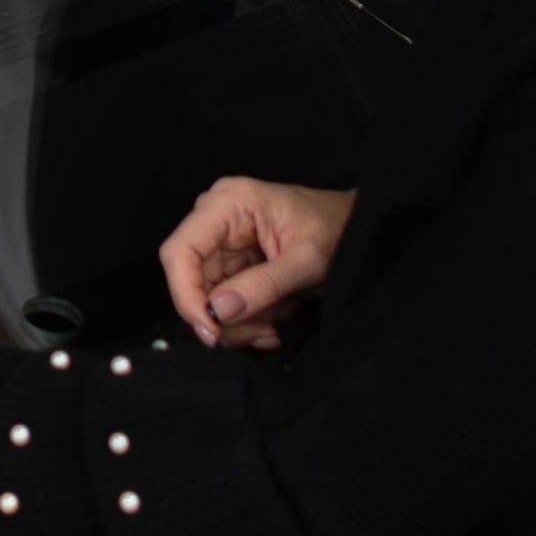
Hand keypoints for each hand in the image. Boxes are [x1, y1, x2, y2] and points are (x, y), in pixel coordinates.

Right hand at [161, 176, 357, 349]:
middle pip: (191, 281)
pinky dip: (247, 320)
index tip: (210, 330)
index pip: (180, 251)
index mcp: (229, 203)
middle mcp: (216, 220)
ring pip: (207, 299)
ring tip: (278, 323)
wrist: (356, 229)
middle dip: (223, 316)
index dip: (185, 294)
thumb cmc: (337, 231)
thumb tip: (217, 312)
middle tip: (263, 332)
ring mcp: (222, 244)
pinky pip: (224, 304)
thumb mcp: (307, 261)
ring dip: (240, 322)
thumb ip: (264, 286)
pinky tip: (274, 320)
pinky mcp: (231, 265)